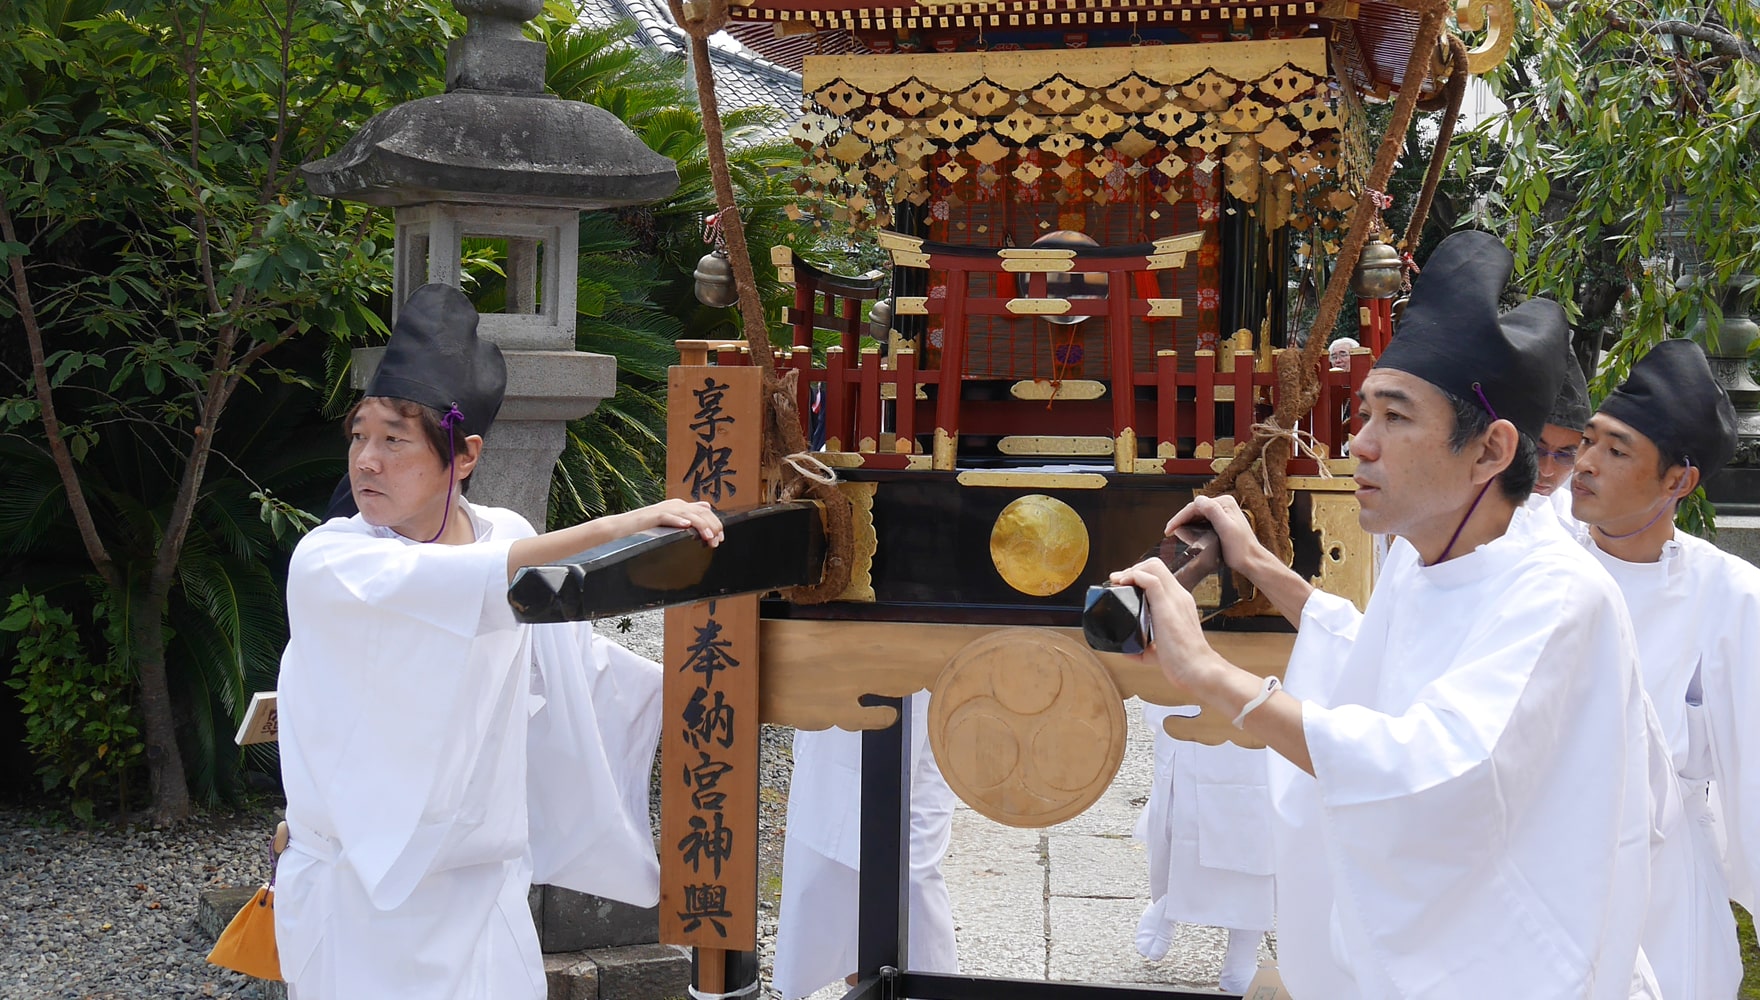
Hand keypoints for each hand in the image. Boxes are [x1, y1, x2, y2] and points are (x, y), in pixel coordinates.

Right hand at [630, 499, 723, 546]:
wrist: (622, 528)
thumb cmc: (646, 527)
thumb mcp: (671, 518)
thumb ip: (688, 512)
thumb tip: (707, 507)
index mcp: (680, 506)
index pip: (704, 512)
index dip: (715, 524)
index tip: (720, 538)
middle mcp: (674, 505)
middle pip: (700, 512)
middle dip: (711, 526)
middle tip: (716, 541)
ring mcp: (664, 509)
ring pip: (688, 514)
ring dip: (700, 525)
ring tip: (708, 536)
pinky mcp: (653, 516)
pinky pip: (668, 516)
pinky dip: (678, 520)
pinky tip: (686, 525)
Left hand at [1111, 558, 1221, 690]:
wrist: (1197, 669)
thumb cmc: (1183, 662)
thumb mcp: (1160, 650)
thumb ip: (1146, 647)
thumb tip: (1128, 650)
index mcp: (1179, 603)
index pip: (1160, 576)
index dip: (1139, 575)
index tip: (1123, 584)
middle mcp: (1179, 597)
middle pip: (1155, 565)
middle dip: (1132, 568)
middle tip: (1118, 581)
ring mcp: (1175, 599)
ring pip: (1153, 566)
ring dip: (1131, 570)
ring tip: (1118, 581)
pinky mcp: (1168, 606)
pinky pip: (1151, 580)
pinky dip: (1134, 577)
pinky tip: (1123, 584)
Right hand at [1165, 494, 1265, 576]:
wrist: (1251, 561)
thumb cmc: (1241, 549)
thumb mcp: (1226, 529)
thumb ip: (1213, 512)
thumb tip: (1199, 500)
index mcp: (1225, 503)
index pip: (1196, 506)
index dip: (1180, 516)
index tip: (1170, 527)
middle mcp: (1224, 505)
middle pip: (1195, 510)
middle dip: (1180, 519)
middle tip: (1169, 530)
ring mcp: (1222, 513)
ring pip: (1197, 515)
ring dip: (1185, 523)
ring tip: (1174, 531)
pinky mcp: (1221, 522)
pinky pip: (1202, 521)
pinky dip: (1192, 526)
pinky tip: (1186, 533)